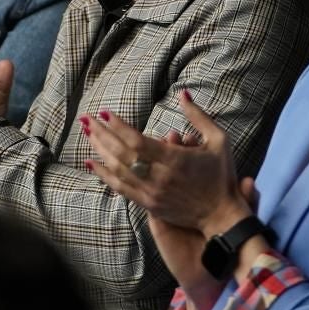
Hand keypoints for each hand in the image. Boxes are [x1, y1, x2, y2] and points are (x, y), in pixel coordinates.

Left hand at [84, 91, 251, 234]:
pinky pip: (120, 188)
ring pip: (117, 170)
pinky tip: (91, 163)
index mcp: (175, 159)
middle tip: (87, 119)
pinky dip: (103, 175)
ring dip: (99, 151)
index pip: (137, 141)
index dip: (118, 126)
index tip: (105, 113)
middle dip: (102, 134)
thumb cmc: (221, 176)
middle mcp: (159, 177)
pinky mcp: (148, 205)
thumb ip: (199, 117)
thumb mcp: (219, 141)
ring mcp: (151, 193)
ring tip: (87, 134)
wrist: (221, 216)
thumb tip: (183, 94)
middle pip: (122, 153)